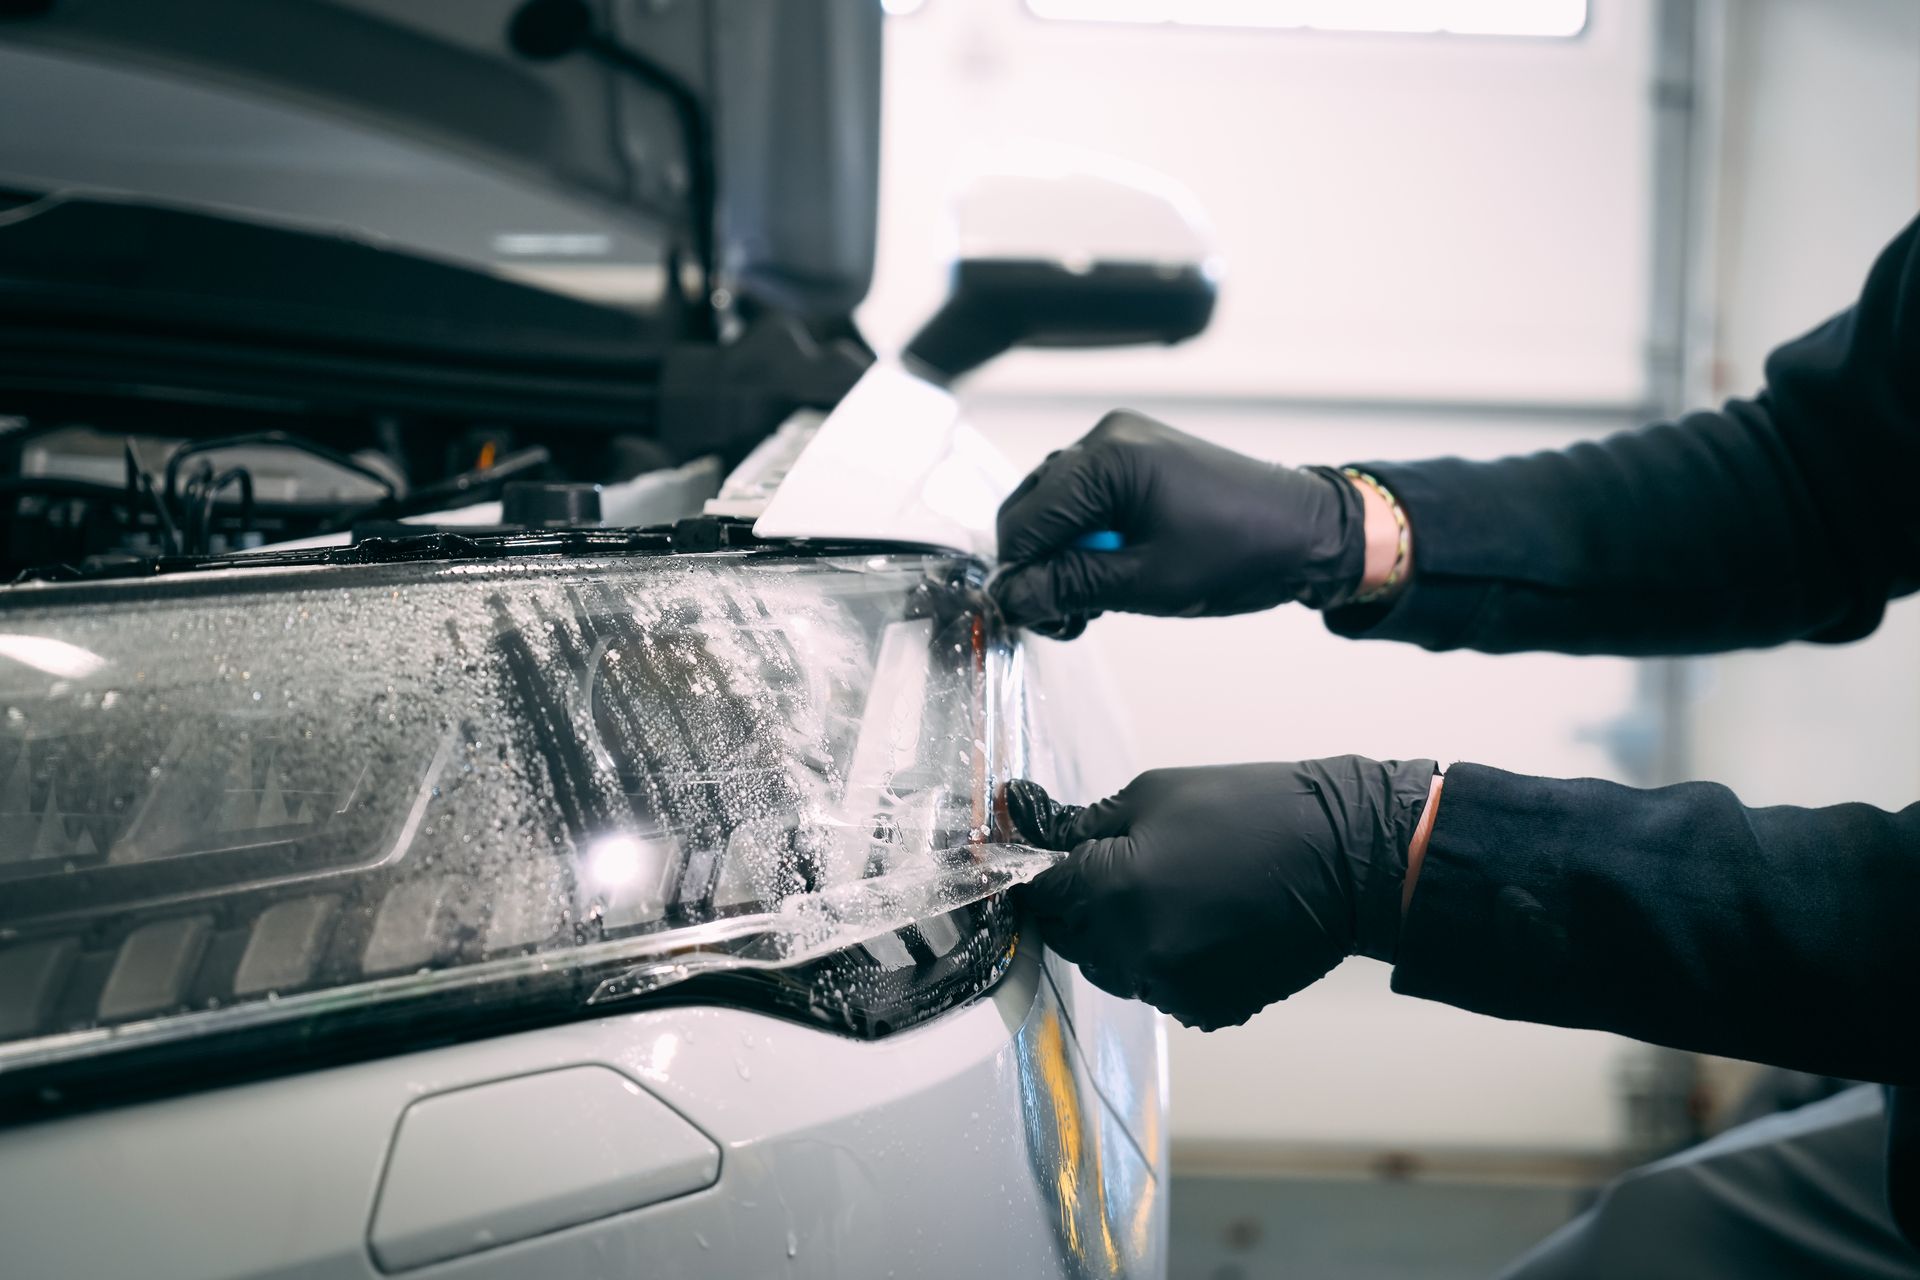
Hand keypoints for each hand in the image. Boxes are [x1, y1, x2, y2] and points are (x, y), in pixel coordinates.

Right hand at [991, 411, 1366, 635]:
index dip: (1020, 575)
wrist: (1308, 532)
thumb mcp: (1145, 582)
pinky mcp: (1137, 458)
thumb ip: (1069, 587)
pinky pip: (1086, 499)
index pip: (1025, 521)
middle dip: (1040, 566)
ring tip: (1094, 600)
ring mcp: (1122, 444)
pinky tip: (1110, 572)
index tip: (1031, 618)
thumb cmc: (1240, 552)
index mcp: (1106, 459)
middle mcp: (1106, 438)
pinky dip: (1088, 539)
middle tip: (1066, 615)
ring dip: (1063, 557)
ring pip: (1055, 507)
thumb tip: (1010, 598)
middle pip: (1033, 509)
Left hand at [1007, 758, 1436, 1029]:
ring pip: (1115, 969)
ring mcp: (1172, 986)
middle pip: (1073, 940)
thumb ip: (1087, 826)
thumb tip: (1039, 836)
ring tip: (1171, 895)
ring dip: (1123, 939)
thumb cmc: (1252, 811)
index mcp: (1113, 889)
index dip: (1042, 879)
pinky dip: (1166, 963)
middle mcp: (1135, 949)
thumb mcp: (1154, 794)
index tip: (1053, 866)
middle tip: (1119, 874)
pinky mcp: (1208, 1008)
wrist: (1345, 857)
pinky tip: (1202, 925)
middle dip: (1082, 909)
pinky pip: (1160, 988)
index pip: (1042, 898)